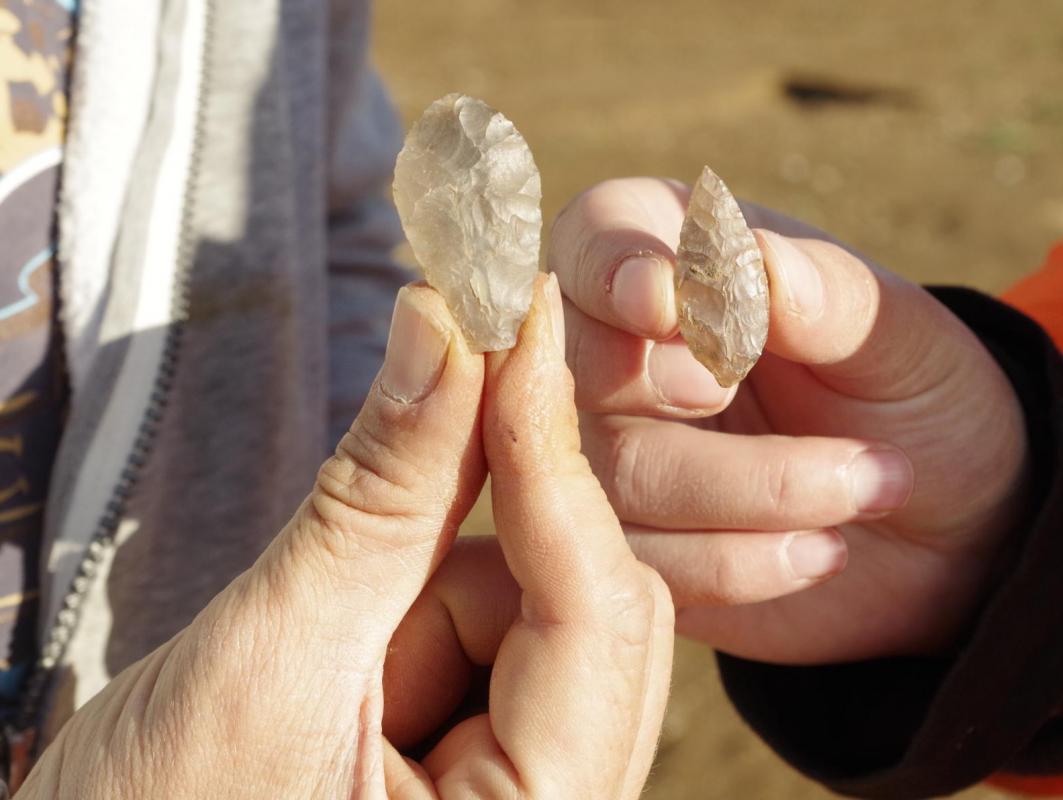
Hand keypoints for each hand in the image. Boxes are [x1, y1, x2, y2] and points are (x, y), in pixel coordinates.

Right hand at [18, 277, 672, 798]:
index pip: (602, 612)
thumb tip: (447, 326)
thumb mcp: (273, 656)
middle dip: (472, 561)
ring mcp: (530, 790)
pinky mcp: (491, 766)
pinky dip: (430, 618)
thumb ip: (382, 495)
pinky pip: (504, 647)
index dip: (551, 457)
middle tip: (369, 538)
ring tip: (323, 668)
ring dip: (435, 604)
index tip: (515, 321)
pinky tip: (349, 663)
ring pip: (546, 620)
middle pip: (595, 613)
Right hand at [549, 178, 1029, 662]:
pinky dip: (729, 564)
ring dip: (740, 490)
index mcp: (674, 262)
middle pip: (571, 368)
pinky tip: (818, 553)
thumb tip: (758, 261)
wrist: (946, 524)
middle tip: (741, 394)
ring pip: (605, 477)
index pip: (592, 239)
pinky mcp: (630, 549)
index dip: (610, 271)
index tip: (667, 306)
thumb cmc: (915, 395)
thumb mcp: (902, 336)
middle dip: (666, 393)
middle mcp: (620, 355)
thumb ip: (827, 295)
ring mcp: (614, 458)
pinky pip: (635, 563)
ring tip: (863, 488)